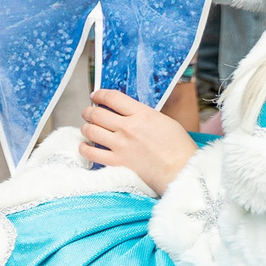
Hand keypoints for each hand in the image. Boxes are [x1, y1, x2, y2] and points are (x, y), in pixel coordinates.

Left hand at [78, 88, 197, 194]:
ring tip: (88, 129)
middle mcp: (128, 128)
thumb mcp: (164, 121)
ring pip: (90, 131)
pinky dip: (84, 148)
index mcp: (142, 114)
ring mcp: (120, 145)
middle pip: (96, 114)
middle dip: (88, 111)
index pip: (113, 98)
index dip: (100, 94)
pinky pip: (90, 153)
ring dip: (86, 128)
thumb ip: (144, 115)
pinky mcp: (116, 162)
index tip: (95, 96)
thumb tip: (128, 113)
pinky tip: (86, 147)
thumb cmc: (178, 148)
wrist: (181, 170)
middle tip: (88, 113)